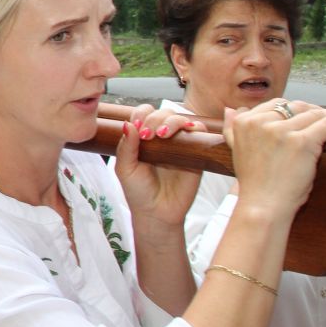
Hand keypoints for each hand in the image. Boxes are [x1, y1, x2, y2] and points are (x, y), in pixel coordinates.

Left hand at [114, 104, 202, 232]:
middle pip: (163, 113)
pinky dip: (195, 128)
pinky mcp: (196, 153)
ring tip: (162, 135)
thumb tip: (127, 124)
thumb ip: (126, 147)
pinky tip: (186, 132)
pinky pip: (200, 133)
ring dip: (172, 121)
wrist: (157, 213)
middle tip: (149, 135)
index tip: (137, 128)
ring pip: (181, 119)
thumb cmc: (139, 191)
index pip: (144, 114)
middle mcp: (161, 138)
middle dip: (155, 118)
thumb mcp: (125, 169)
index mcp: (142, 138)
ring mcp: (179, 144)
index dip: (141, 114)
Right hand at [223, 99, 325, 220]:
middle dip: (311, 112)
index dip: (292, 109)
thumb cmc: (255, 182)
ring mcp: (281, 131)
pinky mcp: (302, 141)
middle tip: (323, 119)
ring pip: (313, 115)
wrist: (263, 204)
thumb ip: (232, 128)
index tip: (303, 117)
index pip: (275, 104)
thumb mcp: (237, 151)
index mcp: (244, 122)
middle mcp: (260, 123)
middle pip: (295, 107)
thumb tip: (231, 109)